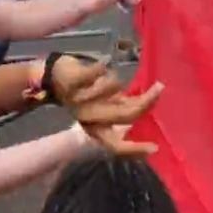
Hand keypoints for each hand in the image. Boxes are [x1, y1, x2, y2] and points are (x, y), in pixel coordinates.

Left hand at [47, 57, 163, 154]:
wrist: (52, 77)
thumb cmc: (86, 93)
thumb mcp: (106, 105)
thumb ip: (126, 108)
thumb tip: (152, 105)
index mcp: (96, 129)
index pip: (116, 146)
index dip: (135, 149)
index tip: (155, 148)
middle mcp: (89, 119)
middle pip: (125, 115)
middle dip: (146, 101)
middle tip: (160, 87)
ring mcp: (80, 102)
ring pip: (114, 86)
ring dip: (114, 78)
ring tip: (105, 76)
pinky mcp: (73, 83)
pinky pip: (99, 71)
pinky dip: (102, 65)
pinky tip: (101, 63)